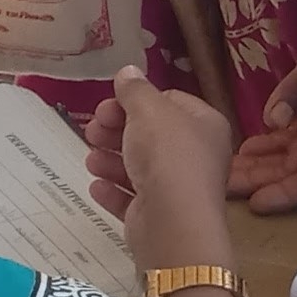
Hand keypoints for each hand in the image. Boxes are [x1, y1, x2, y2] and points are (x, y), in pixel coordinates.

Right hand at [86, 62, 241, 280]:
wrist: (173, 224)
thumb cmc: (167, 156)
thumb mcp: (148, 110)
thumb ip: (135, 90)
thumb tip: (128, 72)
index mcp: (205, 125)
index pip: (170, 103)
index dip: (137, 101)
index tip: (109, 104)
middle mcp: (197, 157)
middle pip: (151, 136)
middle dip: (117, 130)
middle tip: (93, 129)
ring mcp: (179, 190)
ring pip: (139, 168)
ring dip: (111, 160)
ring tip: (91, 159)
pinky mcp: (159, 218)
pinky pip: (132, 199)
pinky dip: (113, 191)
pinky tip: (96, 186)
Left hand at [231, 21, 296, 212]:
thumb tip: (273, 121)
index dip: (290, 194)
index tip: (257, 203)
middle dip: (265, 182)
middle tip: (225, 189)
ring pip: (292, 155)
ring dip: (262, 167)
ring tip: (227, 173)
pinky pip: (290, 135)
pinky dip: (267, 145)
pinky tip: (242, 149)